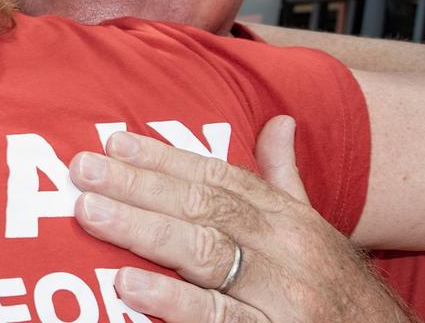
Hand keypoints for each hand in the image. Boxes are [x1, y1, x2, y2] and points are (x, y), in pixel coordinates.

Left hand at [69, 117, 410, 321]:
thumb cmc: (341, 296)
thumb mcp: (316, 235)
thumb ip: (285, 182)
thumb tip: (279, 122)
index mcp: (290, 220)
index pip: (220, 178)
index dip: (166, 157)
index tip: (115, 142)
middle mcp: (287, 251)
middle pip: (204, 207)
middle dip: (139, 185)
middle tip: (82, 171)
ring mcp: (283, 298)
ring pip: (205, 254)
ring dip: (143, 231)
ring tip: (92, 212)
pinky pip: (219, 320)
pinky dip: (174, 303)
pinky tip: (131, 288)